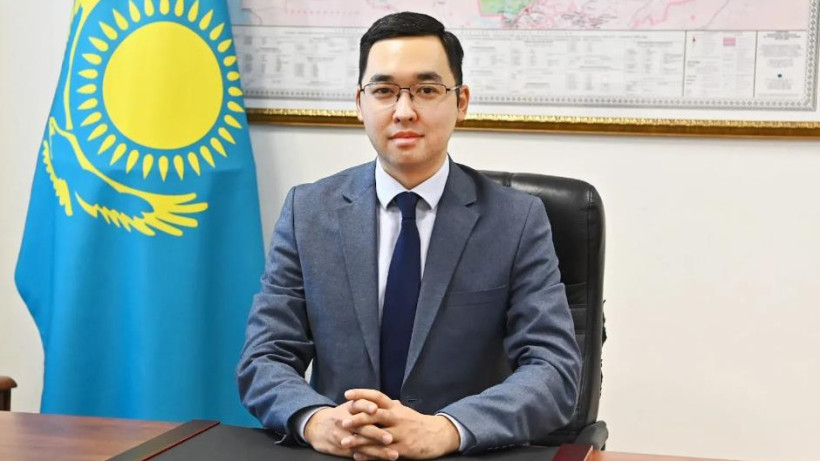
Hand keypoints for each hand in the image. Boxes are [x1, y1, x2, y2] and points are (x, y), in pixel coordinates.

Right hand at [304, 404, 396, 458]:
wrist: (317, 427)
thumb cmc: (343, 414)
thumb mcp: (354, 405)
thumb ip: (375, 404)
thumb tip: (397, 403)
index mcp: (350, 408)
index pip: (358, 404)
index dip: (366, 406)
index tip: (376, 409)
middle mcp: (346, 421)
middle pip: (361, 427)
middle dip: (376, 433)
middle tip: (390, 438)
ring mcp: (344, 436)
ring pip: (362, 444)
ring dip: (378, 451)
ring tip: (392, 455)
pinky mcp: (343, 449)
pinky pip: (358, 454)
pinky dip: (369, 458)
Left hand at [342, 389, 460, 459]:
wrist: (438, 435)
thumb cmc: (417, 422)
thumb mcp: (403, 411)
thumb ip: (388, 406)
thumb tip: (373, 400)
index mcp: (395, 407)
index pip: (377, 396)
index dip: (362, 394)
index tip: (347, 394)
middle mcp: (397, 418)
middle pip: (375, 415)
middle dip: (357, 419)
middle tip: (342, 422)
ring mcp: (400, 433)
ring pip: (377, 436)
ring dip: (359, 440)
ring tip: (344, 442)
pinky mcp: (403, 448)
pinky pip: (383, 452)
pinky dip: (369, 454)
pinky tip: (358, 456)